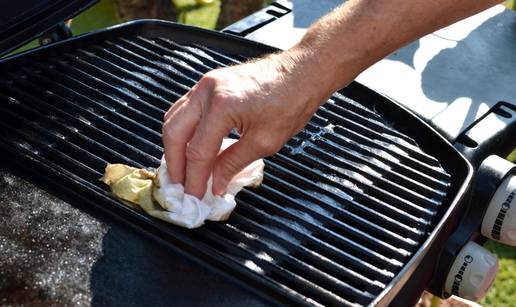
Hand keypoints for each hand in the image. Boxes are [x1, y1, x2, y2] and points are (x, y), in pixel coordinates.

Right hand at [162, 49, 335, 198]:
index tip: (194, 196)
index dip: (194, 178)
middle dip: (175, 163)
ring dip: (175, 146)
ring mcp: (206, 84)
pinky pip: (185, 109)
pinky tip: (190, 146)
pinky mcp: (210, 83)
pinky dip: (184, 130)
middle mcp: (208, 91)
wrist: (302, 72)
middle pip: (174, 132)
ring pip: (174, 118)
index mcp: (222, 106)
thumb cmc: (291, 101)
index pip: (198, 151)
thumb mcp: (265, 141)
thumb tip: (215, 184)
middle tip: (180, 186)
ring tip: (183, 169)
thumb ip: (233, 164)